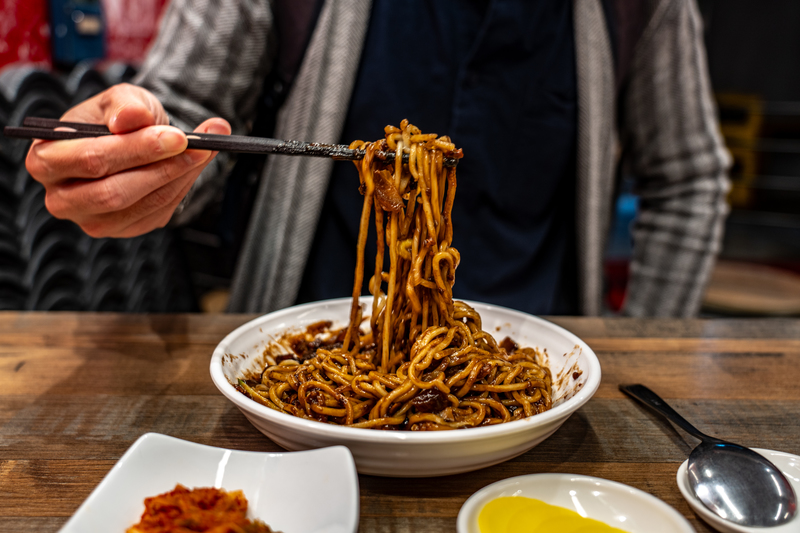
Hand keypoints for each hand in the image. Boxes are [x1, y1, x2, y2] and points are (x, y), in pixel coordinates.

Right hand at [25, 83, 230, 237]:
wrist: (133, 138)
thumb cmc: (117, 118)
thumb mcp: (120, 99)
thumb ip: (126, 106)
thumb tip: (132, 119)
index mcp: (46, 158)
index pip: (91, 159)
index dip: (137, 149)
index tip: (176, 136)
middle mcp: (61, 197)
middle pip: (113, 192)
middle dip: (160, 167)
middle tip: (195, 146)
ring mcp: (90, 220)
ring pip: (140, 206)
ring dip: (178, 177)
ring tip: (203, 150)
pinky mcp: (121, 229)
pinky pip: (156, 214)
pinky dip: (181, 188)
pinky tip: (191, 167)